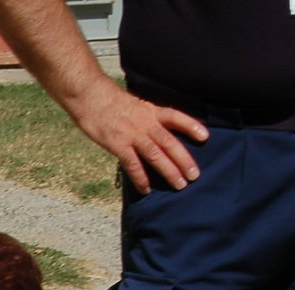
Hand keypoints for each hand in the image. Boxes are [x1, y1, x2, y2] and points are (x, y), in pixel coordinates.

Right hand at [68, 78, 207, 192]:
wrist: (89, 96)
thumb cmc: (107, 100)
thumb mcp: (133, 103)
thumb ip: (144, 116)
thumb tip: (151, 128)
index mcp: (150, 111)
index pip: (176, 117)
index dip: (191, 127)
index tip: (205, 137)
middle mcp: (146, 123)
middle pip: (170, 143)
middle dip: (184, 160)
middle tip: (194, 176)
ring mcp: (132, 135)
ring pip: (156, 155)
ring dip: (169, 171)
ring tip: (180, 185)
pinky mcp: (118, 145)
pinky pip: (133, 164)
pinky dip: (140, 178)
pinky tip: (146, 189)